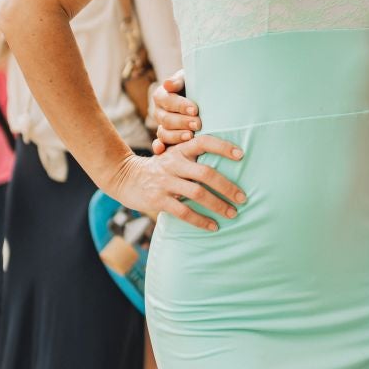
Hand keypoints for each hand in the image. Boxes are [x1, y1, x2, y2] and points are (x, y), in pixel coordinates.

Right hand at [107, 139, 245, 231]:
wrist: (126, 178)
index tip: (241, 155)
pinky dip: (201, 220)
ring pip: (197, 194)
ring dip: (218, 205)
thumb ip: (194, 158)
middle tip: (243, 198)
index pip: (204, 142)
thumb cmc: (160, 168)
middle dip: (227, 187)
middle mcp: (173, 164)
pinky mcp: (158, 200)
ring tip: (232, 214)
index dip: (223, 147)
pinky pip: (184, 212)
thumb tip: (228, 166)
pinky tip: (213, 226)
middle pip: (205, 173)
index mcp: (180, 150)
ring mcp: (165, 182)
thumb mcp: (173, 156)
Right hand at [150, 71, 200, 153]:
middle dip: (182, 122)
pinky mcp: (166, 139)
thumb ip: (178, 81)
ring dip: (176, 136)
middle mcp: (159, 112)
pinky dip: (159, 147)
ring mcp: (161, 127)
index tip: (195, 109)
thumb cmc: (194, 85)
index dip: (180, 106)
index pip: (167, 100)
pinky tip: (161, 150)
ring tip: (190, 136)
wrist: (200, 96)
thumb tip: (168, 84)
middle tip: (198, 124)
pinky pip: (160, 144)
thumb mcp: (188, 79)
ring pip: (164, 133)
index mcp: (161, 96)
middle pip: (166, 119)